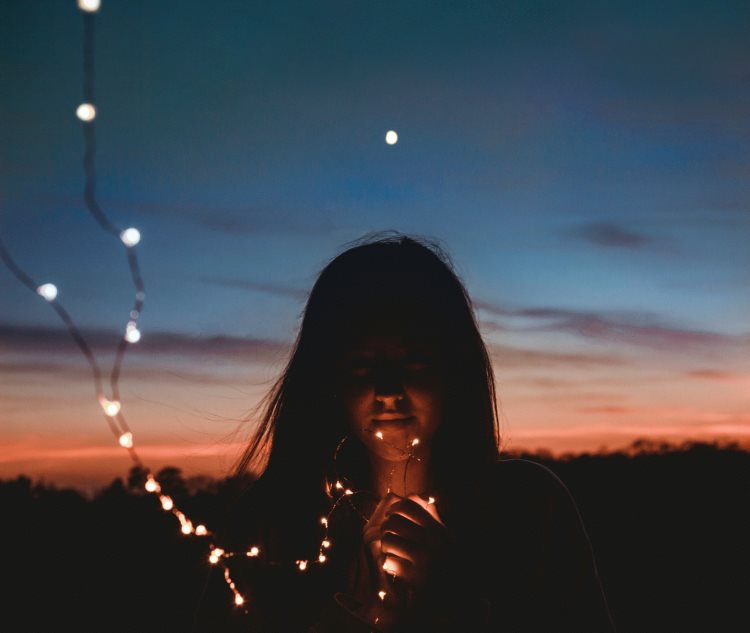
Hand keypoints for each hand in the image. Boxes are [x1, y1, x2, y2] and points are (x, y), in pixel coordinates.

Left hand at [361, 492, 449, 622]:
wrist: (458, 594)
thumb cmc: (447, 561)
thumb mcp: (444, 535)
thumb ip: (430, 516)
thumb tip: (412, 496)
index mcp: (438, 528)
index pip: (409, 504)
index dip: (394, 508)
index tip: (391, 515)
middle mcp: (433, 540)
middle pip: (394, 521)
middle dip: (386, 528)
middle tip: (389, 536)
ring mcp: (425, 559)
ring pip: (388, 539)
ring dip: (386, 546)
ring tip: (392, 552)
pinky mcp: (416, 578)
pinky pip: (389, 561)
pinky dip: (388, 563)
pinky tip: (395, 567)